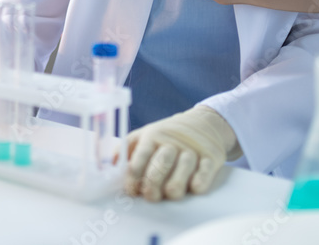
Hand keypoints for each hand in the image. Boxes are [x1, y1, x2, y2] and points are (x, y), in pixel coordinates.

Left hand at [124, 105, 239, 201]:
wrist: (203, 123)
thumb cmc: (166, 136)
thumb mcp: (143, 136)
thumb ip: (125, 151)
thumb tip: (107, 168)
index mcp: (151, 137)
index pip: (138, 160)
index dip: (133, 180)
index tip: (133, 192)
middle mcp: (171, 142)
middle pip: (159, 166)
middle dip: (152, 186)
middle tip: (151, 196)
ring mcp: (192, 149)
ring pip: (182, 170)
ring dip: (174, 187)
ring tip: (170, 193)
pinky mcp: (211, 157)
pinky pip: (205, 172)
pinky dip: (199, 182)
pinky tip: (193, 187)